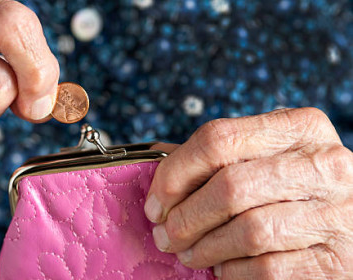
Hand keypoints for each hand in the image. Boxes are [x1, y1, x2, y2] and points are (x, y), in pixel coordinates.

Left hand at [145, 108, 352, 278]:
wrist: (352, 222)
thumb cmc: (294, 185)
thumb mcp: (265, 155)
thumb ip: (218, 155)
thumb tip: (157, 159)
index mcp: (299, 127)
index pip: (218, 139)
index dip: (174, 174)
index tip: (155, 202)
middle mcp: (324, 164)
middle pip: (230, 187)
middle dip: (185, 217)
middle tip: (165, 235)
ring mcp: (338, 212)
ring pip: (248, 231)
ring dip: (205, 248)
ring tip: (189, 254)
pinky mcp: (338, 260)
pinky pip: (268, 268)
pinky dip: (233, 272)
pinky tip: (222, 268)